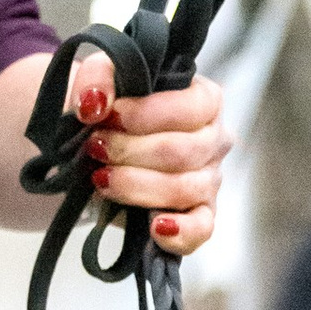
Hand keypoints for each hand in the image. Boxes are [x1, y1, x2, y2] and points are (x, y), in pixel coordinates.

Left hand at [74, 65, 230, 256]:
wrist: (97, 149)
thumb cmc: (109, 113)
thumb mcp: (99, 81)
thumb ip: (97, 77)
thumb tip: (96, 102)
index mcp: (205, 101)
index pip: (192, 108)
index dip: (146, 115)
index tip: (108, 116)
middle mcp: (215, 140)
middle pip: (183, 151)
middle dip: (131, 151)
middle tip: (95, 148)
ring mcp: (209, 181)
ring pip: (184, 189)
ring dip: (135, 185)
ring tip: (101, 179)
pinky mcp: (198, 216)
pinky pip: (202, 229)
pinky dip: (180, 232)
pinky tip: (155, 227)